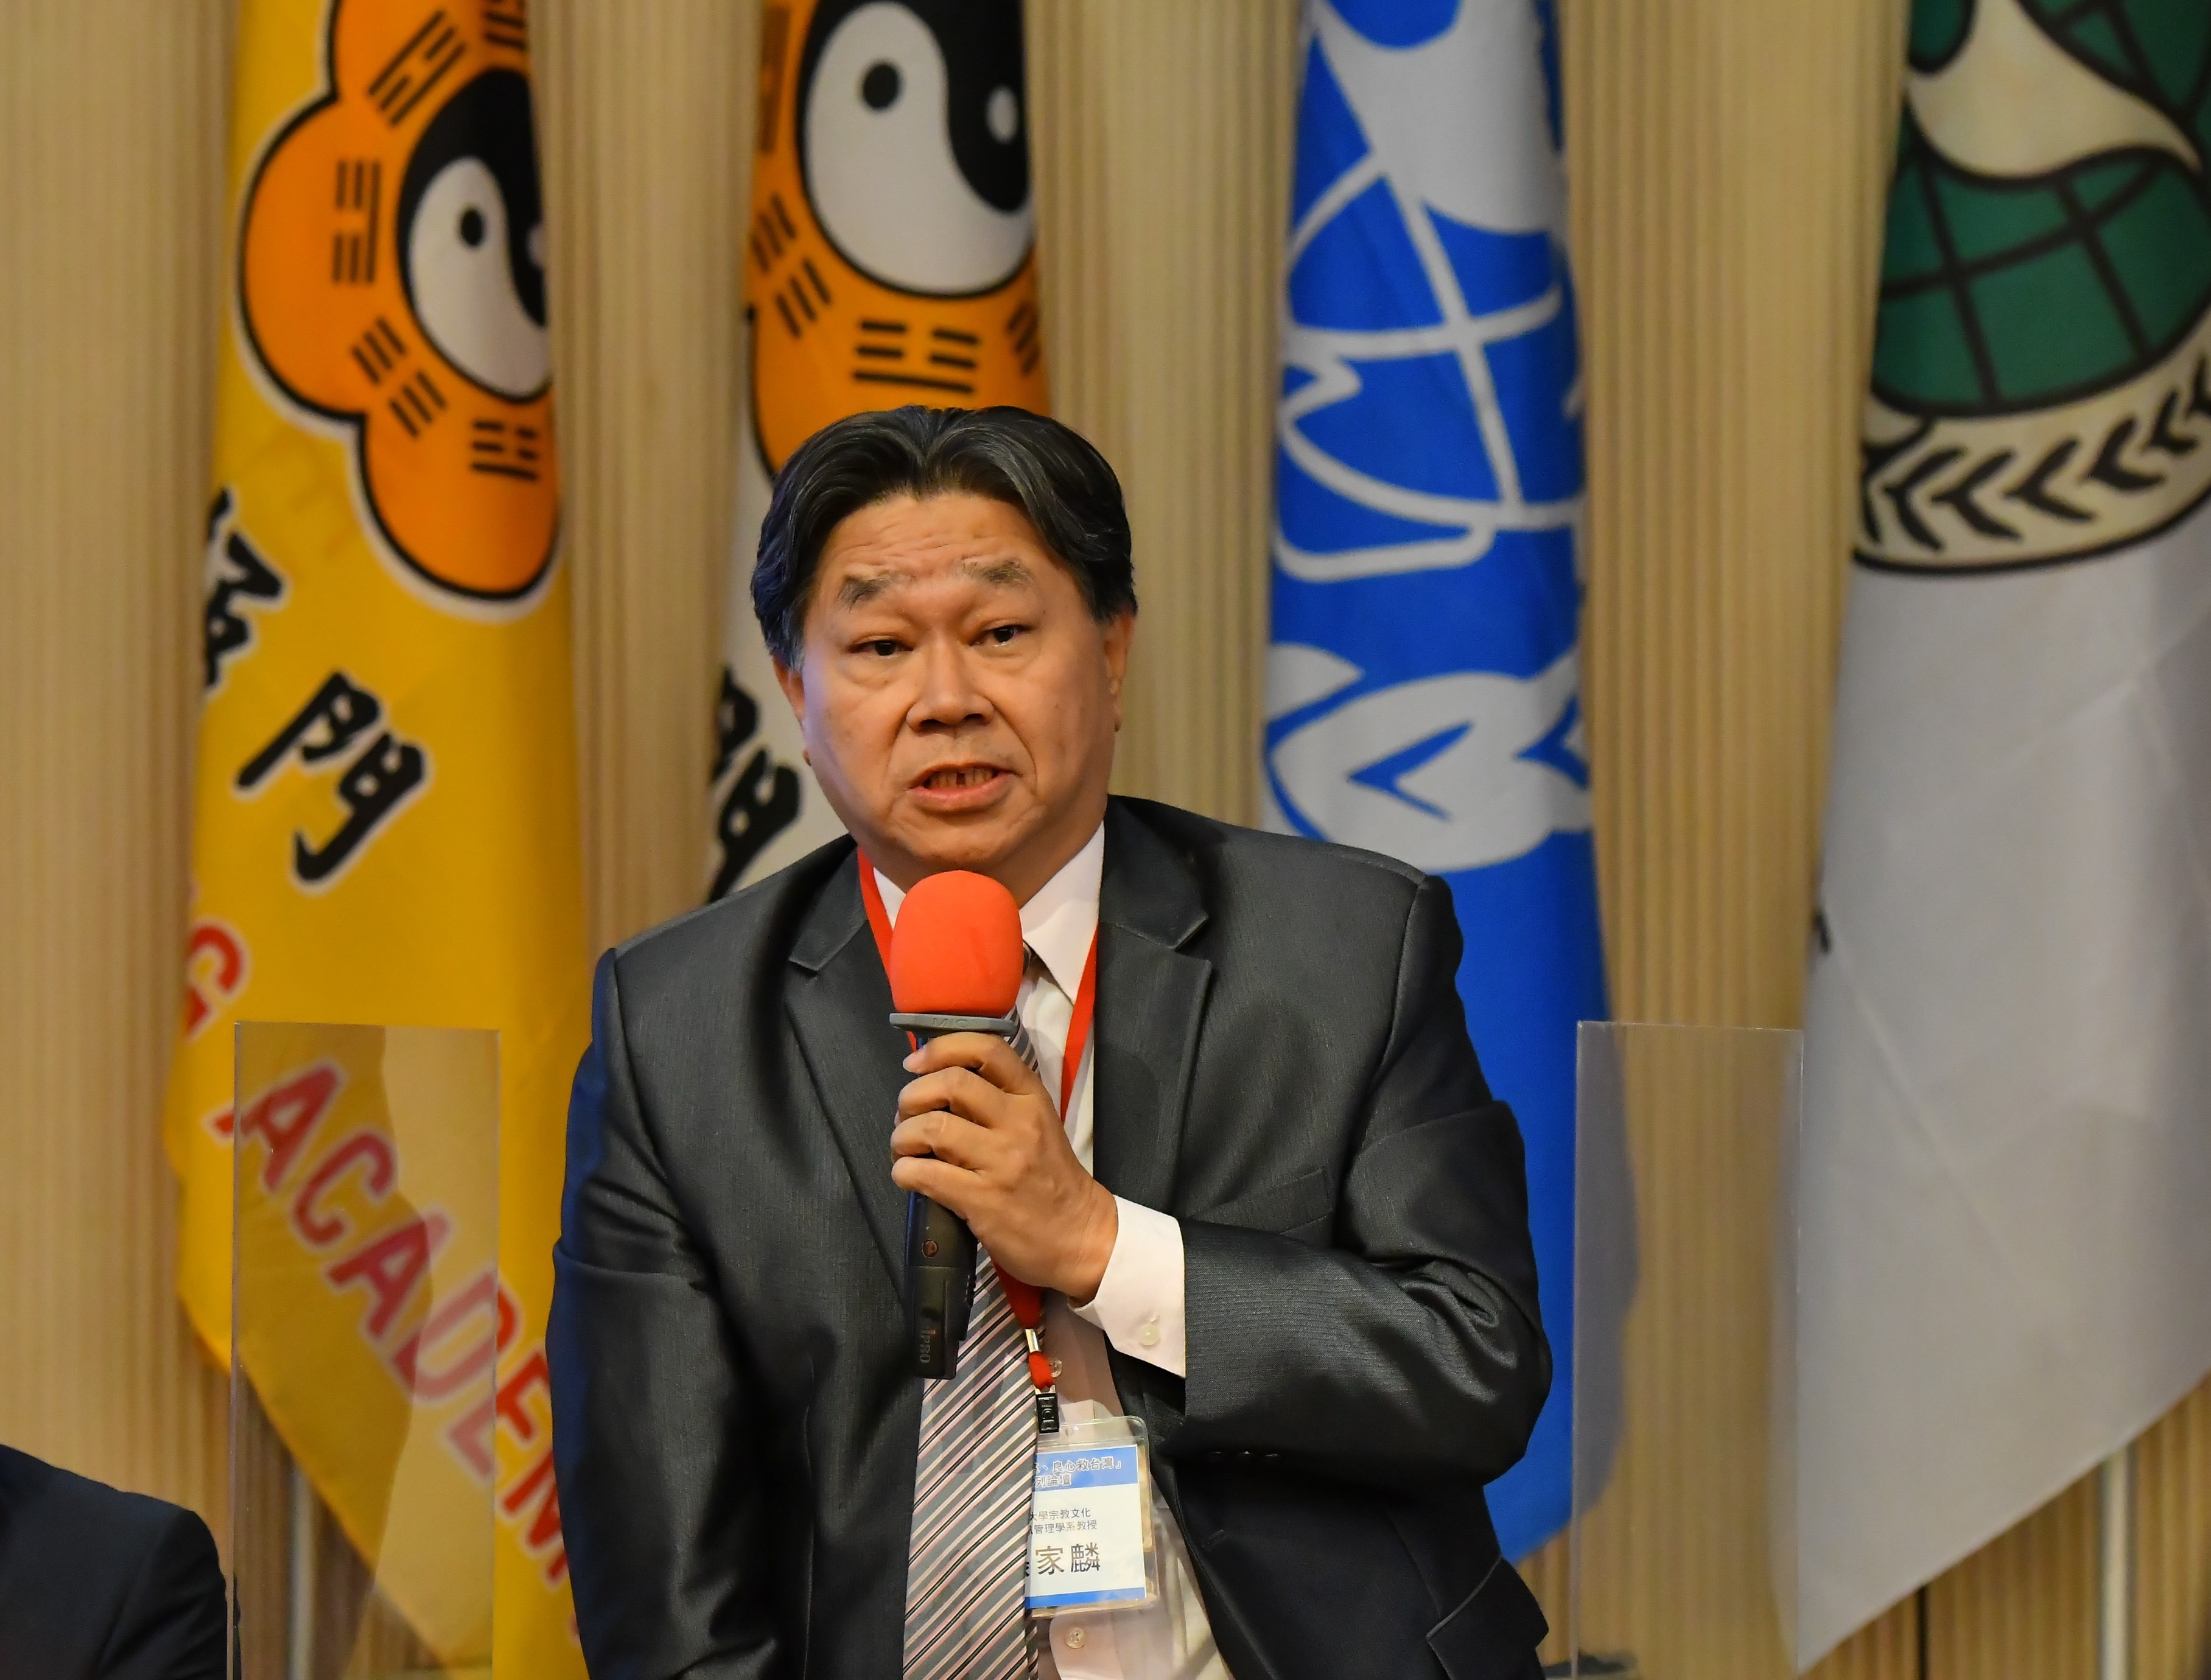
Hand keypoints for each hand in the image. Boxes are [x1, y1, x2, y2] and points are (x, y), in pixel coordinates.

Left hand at [890, 1031, 1118, 1301]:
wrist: (1078, 1235)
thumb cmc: (1049, 1178)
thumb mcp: (1037, 1124)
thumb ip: (996, 1101)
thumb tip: (935, 1086)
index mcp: (1032, 1098)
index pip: (986, 1049)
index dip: (941, 1048)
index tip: (914, 1064)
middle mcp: (1019, 1122)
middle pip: (952, 1083)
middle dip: (913, 1095)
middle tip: (905, 1116)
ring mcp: (1002, 1161)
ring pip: (933, 1127)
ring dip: (903, 1136)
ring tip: (904, 1148)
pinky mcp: (984, 1199)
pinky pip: (926, 1174)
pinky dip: (904, 1171)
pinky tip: (908, 1175)